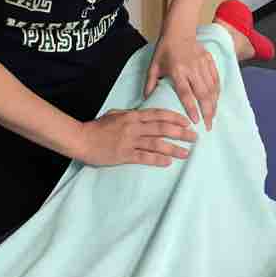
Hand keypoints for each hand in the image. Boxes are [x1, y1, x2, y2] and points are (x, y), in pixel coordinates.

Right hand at [74, 109, 196, 167]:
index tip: (187, 122)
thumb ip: (130, 115)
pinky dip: (157, 159)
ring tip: (186, 153)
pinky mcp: (123, 155)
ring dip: (173, 148)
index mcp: (132, 116)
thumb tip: (144, 114)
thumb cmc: (97, 127)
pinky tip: (168, 162)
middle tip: (194, 137)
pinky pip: (144, 157)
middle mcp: (133, 127)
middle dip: (180, 133)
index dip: (175, 118)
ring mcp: (129, 141)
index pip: (158, 115)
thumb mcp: (115, 114)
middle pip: (162, 128)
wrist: (81, 139)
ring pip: (156, 143)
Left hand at [145, 32, 219, 129]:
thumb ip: (150, 83)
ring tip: (213, 117)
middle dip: (207, 111)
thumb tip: (146, 99)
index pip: (186, 93)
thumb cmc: (164, 50)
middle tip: (209, 126)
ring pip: (212, 88)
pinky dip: (217, 91)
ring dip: (214, 104)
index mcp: (177, 71)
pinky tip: (216, 102)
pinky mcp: (209, 60)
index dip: (192, 108)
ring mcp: (203, 64)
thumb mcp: (154, 66)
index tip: (196, 121)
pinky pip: (216, 79)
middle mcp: (192, 68)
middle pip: (203, 93)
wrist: (179, 31)